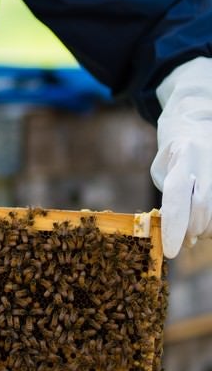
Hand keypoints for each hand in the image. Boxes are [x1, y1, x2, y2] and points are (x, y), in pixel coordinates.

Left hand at [151, 56, 211, 258]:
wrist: (197, 120)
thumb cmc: (175, 149)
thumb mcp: (163, 166)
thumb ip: (170, 195)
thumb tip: (181, 231)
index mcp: (184, 155)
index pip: (177, 197)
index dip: (174, 227)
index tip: (172, 250)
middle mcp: (208, 160)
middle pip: (202, 209)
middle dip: (192, 231)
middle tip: (183, 241)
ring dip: (206, 228)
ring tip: (194, 230)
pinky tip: (206, 223)